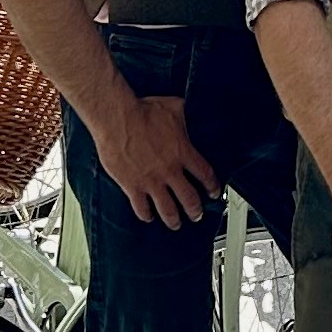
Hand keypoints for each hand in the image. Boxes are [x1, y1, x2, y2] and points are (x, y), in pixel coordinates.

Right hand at [90, 89, 217, 232]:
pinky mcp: (132, 186)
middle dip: (196, 211)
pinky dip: (146, 215)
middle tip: (197, 215)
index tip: (214, 193)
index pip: (205, 175)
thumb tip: (193, 107)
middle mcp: (170, 171)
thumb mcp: (173, 107)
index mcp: (183, 152)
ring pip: (168, 210)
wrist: (117, 119)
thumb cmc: (142, 111)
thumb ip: (185, 113)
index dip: (213, 187)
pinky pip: (141, 208)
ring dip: (174, 219)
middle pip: (190, 199)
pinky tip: (148, 217)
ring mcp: (151, 181)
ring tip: (176, 224)